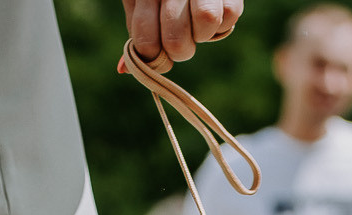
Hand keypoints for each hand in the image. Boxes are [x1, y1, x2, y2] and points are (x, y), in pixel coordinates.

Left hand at [122, 0, 239, 71]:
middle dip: (179, 50)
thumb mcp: (141, 3)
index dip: (152, 57)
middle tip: (180, 36)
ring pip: (206, 21)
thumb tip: (123, 70)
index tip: (156, 54)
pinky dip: (222, 24)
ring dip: (202, 34)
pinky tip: (213, 12)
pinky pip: (228, 16)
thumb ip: (137, 33)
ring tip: (197, 23)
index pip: (145, 41)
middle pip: (176, 41)